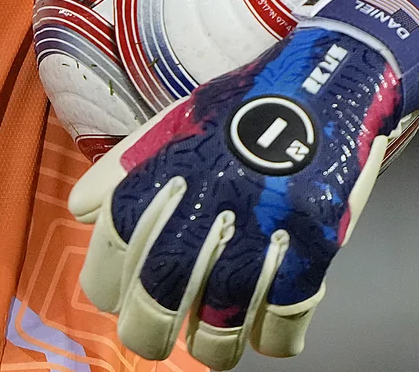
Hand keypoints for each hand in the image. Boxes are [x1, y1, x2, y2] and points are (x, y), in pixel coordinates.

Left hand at [69, 27, 399, 369]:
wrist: (337, 73)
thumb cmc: (253, 100)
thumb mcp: (182, 117)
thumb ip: (130, 163)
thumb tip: (80, 210)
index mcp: (178, 156)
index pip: (121, 226)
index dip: (106, 272)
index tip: (106, 295)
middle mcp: (218, 186)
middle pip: (166, 278)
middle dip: (148, 324)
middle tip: (146, 339)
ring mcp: (270, 214)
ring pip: (225, 305)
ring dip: (211, 343)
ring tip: (204, 349)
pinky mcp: (319, 234)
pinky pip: (289, 306)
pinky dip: (274, 336)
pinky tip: (263, 339)